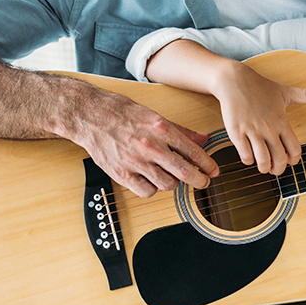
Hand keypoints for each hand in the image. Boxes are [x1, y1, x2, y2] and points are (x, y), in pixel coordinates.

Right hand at [67, 85, 218, 197]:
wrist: (91, 116)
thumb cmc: (123, 113)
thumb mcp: (156, 116)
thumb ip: (181, 130)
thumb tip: (204, 138)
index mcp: (161, 129)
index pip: (193, 152)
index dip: (208, 164)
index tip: (214, 171)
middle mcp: (150, 146)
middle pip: (184, 172)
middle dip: (199, 180)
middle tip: (203, 182)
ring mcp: (135, 162)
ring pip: (167, 184)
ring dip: (174, 183)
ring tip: (173, 177)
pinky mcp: (121, 174)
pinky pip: (146, 191)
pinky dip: (153, 189)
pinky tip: (152, 181)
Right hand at [212, 61, 305, 174]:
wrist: (234, 80)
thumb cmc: (260, 87)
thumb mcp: (286, 91)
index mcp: (282, 121)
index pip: (294, 150)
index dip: (294, 160)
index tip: (289, 161)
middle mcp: (268, 128)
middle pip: (279, 159)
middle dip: (278, 169)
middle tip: (275, 168)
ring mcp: (252, 131)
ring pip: (263, 161)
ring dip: (264, 168)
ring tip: (263, 165)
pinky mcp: (236, 132)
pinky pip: (245, 155)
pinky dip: (248, 160)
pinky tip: (249, 155)